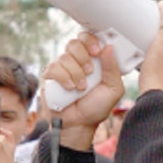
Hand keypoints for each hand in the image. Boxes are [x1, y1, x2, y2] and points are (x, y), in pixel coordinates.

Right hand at [40, 32, 124, 150]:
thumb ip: (113, 69)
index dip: (91, 40)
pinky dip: (64, 78)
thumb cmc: (96, 108)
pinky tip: (70, 89)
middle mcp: (76, 61)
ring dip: (76, 73)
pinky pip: (54, 68)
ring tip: (81, 88)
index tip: (96, 51)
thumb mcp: (113, 89)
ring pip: (65, 57)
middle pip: (75, 43)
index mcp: (92, 60)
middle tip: (89, 72)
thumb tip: (108, 47)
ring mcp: (62, 68)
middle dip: (84, 57)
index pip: (88, 38)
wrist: (79, 124)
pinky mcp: (50, 77)